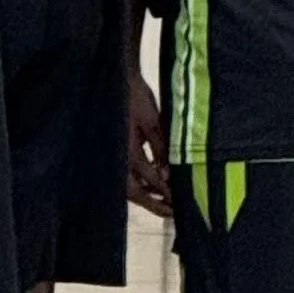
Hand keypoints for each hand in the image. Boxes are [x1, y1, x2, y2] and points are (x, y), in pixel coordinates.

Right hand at [127, 73, 171, 218]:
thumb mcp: (154, 122)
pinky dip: (140, 179)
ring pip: (128, 183)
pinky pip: (125, 171)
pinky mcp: (114, 149)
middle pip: (133, 191)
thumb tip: (169, 175)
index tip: (179, 204)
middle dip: (152, 203)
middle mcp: (118, 157)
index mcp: (128, 152)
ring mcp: (113, 154)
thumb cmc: (136, 98)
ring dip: (146, 193)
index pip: (150, 180)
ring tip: (164, 200)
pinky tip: (154, 180)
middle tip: (171, 212)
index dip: (165, 193)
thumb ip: (162, 149)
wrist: (116, 79)